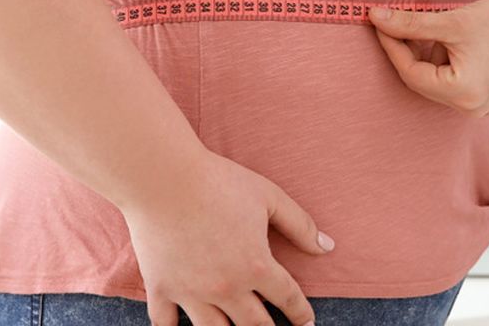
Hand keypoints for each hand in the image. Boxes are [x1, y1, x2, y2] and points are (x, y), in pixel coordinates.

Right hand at [121, 149, 331, 325]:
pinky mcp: (161, 288)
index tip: (307, 323)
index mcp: (256, 266)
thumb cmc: (219, 181)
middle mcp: (226, 288)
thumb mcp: (269, 197)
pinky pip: (166, 324)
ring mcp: (191, 293)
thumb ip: (300, 225)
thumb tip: (327, 247)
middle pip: (255, 325)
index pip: (288, 298)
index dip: (301, 314)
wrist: (164, 177)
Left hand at [369, 0, 488, 115]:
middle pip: (426, 81)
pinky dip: (451, 64)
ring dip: (432, 57)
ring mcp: (487, 108)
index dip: (391, 47)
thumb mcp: (451, 20)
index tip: (379, 23)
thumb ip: (410, 24)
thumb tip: (375, 17)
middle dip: (411, 52)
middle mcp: (474, 109)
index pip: (410, 73)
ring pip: (443, 83)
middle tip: (399, 24)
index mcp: (462, 94)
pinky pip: (461, 84)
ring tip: (437, 28)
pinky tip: (455, 40)